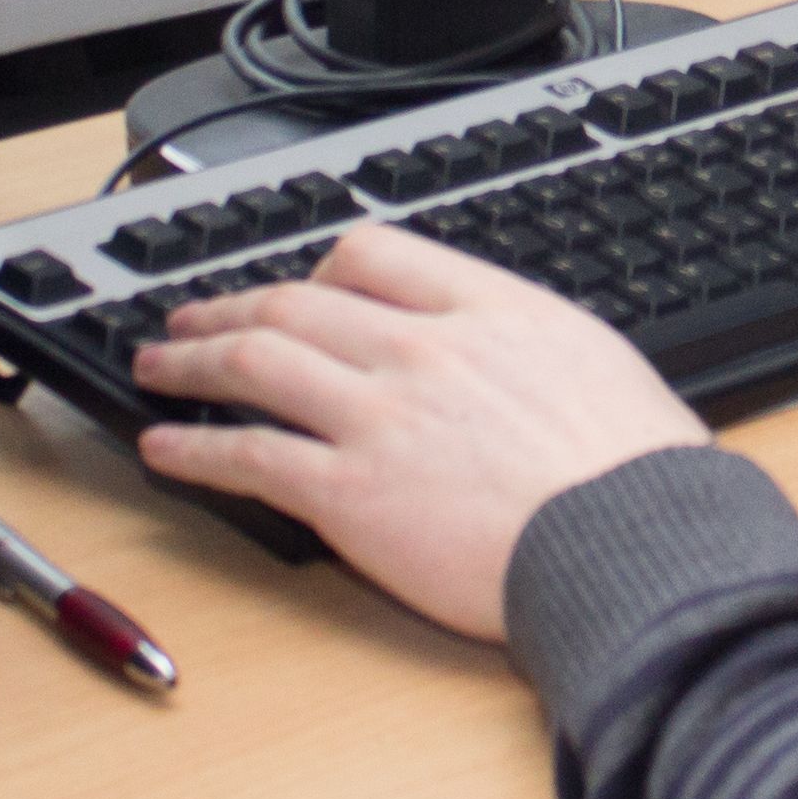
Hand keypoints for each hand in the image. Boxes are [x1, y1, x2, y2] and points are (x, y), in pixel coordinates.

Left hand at [133, 225, 707, 638]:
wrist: (633, 542)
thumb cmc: (639, 476)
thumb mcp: (596, 364)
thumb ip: (529, 346)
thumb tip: (511, 354)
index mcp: (486, 311)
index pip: (373, 256)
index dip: (317, 268)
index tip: (298, 283)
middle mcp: (421, 350)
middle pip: (296, 303)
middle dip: (229, 307)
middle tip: (192, 318)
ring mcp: (379, 418)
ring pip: (255, 364)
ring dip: (191, 362)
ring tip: (158, 365)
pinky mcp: (350, 494)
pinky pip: (248, 457)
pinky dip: (193, 450)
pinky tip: (165, 450)